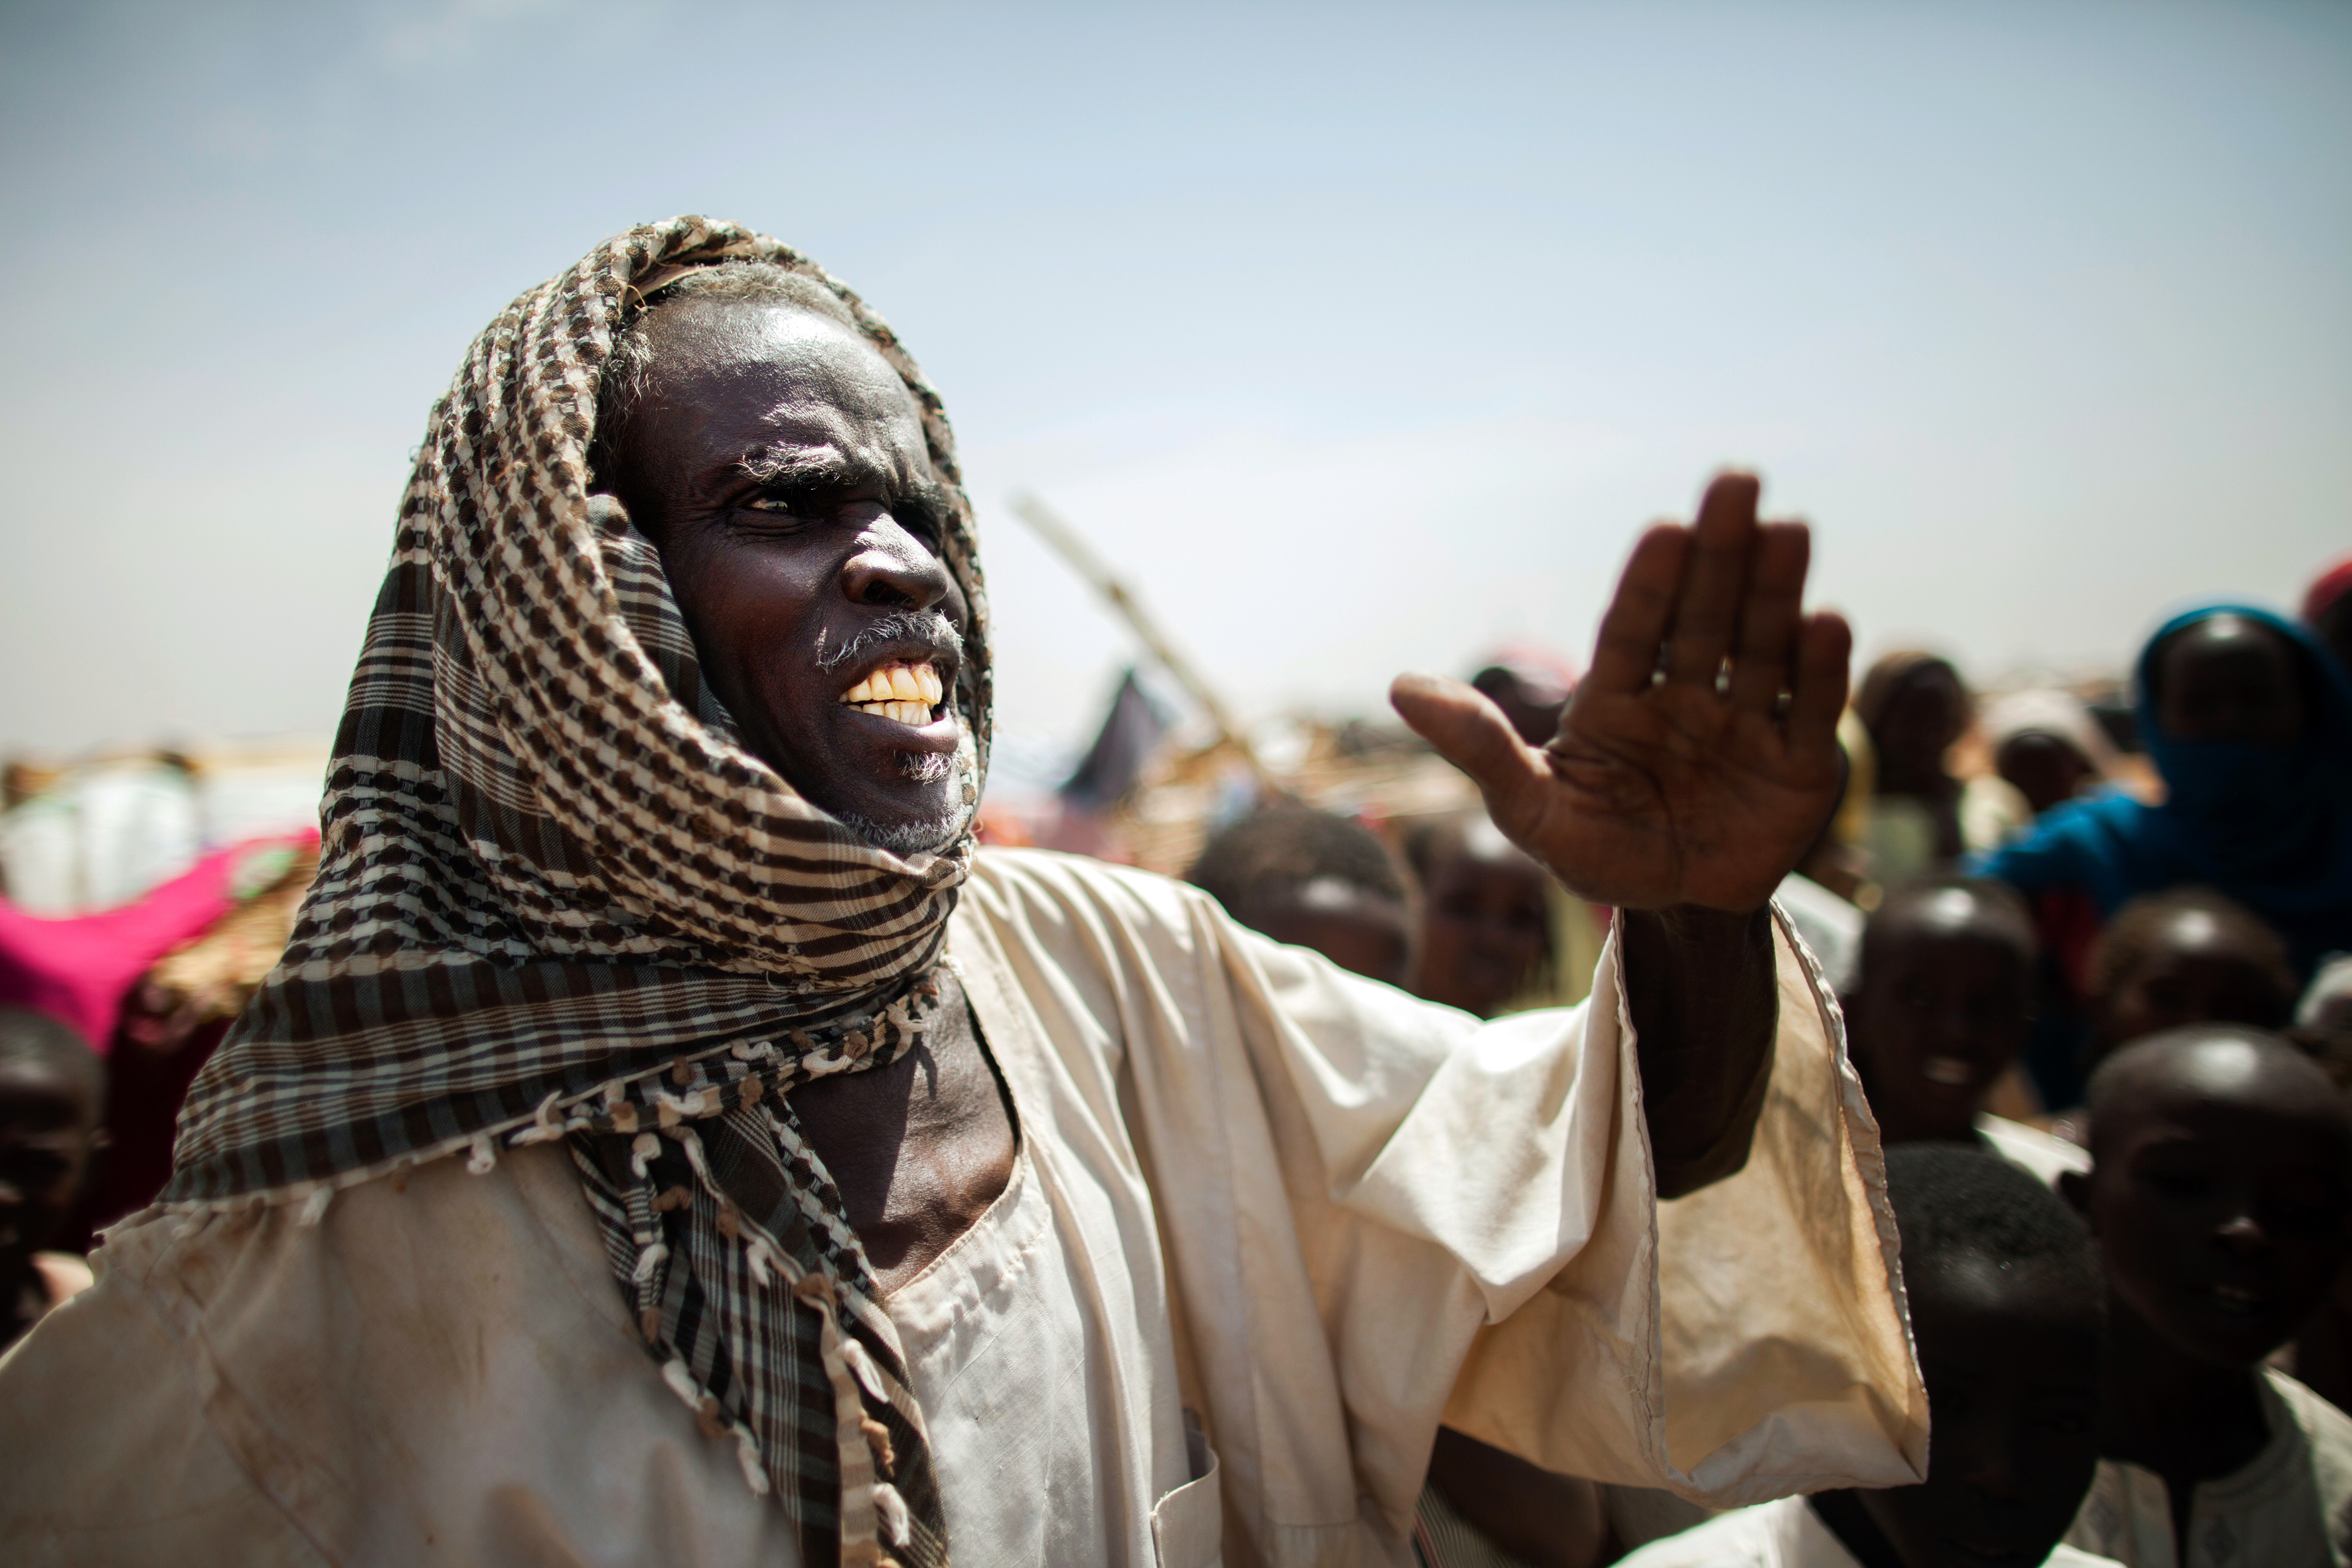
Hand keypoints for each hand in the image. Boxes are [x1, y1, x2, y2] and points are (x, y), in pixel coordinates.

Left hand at [1391, 472, 1849, 912]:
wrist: (1674, 911)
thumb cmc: (1594, 849)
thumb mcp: (1529, 808)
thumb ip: (1478, 747)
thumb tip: (1400, 686)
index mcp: (1619, 697)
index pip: (1634, 628)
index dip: (1650, 581)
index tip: (1665, 528)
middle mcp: (1686, 694)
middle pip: (1704, 615)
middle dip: (1721, 552)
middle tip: (1737, 480)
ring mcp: (1747, 723)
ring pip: (1760, 646)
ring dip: (1774, 588)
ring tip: (1788, 528)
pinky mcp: (1800, 763)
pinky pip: (1810, 709)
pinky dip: (1819, 668)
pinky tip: (1823, 621)